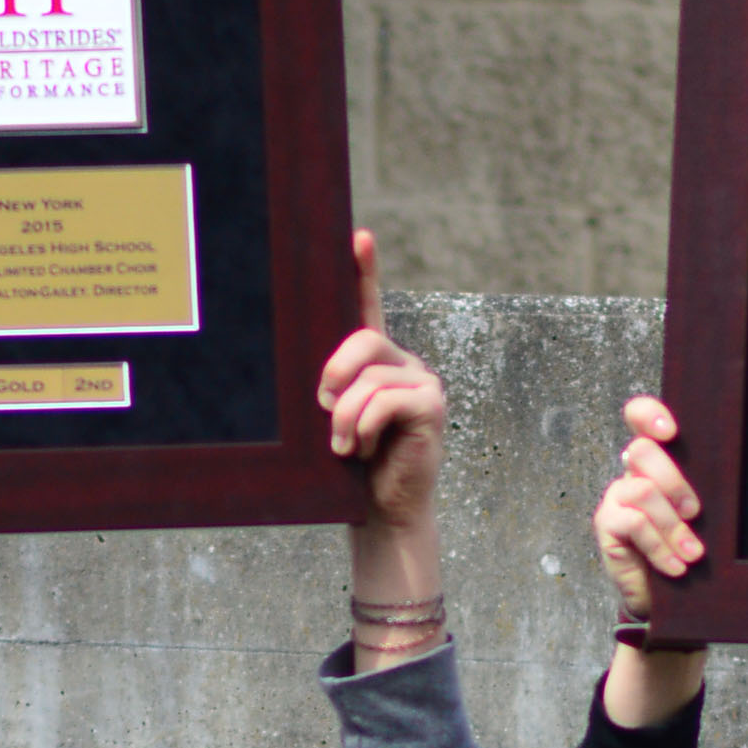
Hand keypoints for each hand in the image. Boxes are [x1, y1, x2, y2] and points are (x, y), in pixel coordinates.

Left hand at [321, 233, 446, 533]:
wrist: (384, 510)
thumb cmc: (354, 468)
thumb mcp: (334, 421)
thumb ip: (330, 392)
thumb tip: (315, 383)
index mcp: (377, 362)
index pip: (369, 307)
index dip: (364, 270)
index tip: (357, 237)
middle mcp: (404, 364)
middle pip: (363, 339)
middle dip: (335, 372)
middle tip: (323, 408)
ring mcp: (422, 382)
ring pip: (370, 378)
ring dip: (345, 418)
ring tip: (342, 447)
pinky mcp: (432, 406)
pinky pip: (386, 401)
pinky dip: (363, 427)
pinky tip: (359, 449)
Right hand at [592, 393, 698, 617]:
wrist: (665, 595)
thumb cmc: (688, 548)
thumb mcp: (702, 517)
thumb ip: (706, 492)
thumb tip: (735, 478)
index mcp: (657, 461)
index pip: (640, 417)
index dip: (649, 414)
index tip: (671, 432)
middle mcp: (632, 473)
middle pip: (642, 451)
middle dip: (674, 482)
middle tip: (695, 514)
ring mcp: (616, 497)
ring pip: (642, 491)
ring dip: (672, 527)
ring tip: (693, 554)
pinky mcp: (606, 524)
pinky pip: (633, 523)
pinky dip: (659, 547)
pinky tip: (675, 567)